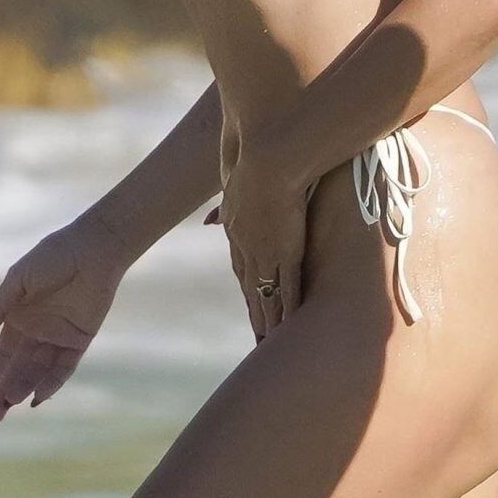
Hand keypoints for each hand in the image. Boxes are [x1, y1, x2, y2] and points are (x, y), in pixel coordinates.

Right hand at [0, 216, 130, 431]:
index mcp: (17, 320)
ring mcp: (58, 337)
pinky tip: (38, 397)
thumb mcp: (18, 280)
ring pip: (38, 372)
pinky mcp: (80, 338)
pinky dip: (52, 382)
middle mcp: (36, 333)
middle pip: (16, 372)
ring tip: (9, 405)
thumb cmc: (52, 257)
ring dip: (23, 389)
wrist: (92, 248)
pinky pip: (65, 366)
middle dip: (2, 396)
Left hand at [206, 138, 307, 339]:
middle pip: (251, 287)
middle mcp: (247, 245)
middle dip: (255, 311)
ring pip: (267, 294)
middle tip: (258, 335)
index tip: (252, 300)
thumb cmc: (257, 157)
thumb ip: (227, 200)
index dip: (248, 285)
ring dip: (270, 319)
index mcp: (236, 227)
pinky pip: (287, 288)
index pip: (243, 264)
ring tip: (269, 341)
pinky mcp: (286, 252)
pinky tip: (288, 327)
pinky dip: (289, 309)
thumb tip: (208, 220)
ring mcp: (266, 251)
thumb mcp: (236, 179)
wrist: (268, 156)